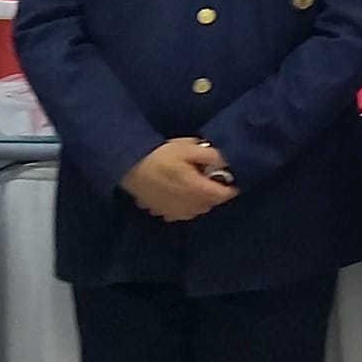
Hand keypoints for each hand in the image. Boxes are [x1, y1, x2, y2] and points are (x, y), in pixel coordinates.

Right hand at [121, 138, 236, 222]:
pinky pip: (181, 213)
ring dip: (200, 201)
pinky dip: (185, 206)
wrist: (129, 166)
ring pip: (197, 210)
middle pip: (210, 203)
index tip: (231, 180)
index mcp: (197, 189)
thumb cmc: (161, 155)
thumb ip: (211, 155)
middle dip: (214, 193)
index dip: (230, 188)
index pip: (223, 195)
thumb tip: (225, 163)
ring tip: (195, 186)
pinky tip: (179, 194)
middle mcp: (188, 205)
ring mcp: (174, 212)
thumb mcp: (189, 147)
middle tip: (210, 179)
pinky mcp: (162, 213)